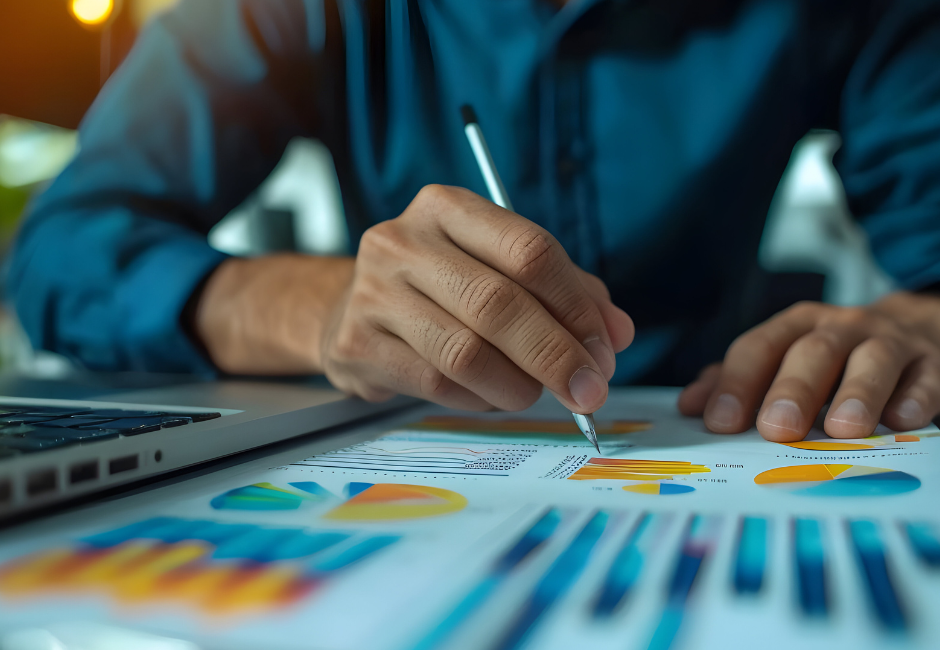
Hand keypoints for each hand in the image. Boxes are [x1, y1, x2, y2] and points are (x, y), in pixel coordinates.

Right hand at [319, 185, 633, 410]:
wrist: (348, 309)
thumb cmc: (440, 288)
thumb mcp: (498, 269)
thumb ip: (563, 292)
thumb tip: (615, 335)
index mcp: (446, 208)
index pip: (529, 250)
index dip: (577, 304)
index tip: (607, 347)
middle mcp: (403, 241)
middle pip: (499, 303)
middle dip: (557, 354)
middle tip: (590, 389)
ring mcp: (373, 292)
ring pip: (467, 351)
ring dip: (519, 384)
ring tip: (535, 393)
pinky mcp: (357, 343)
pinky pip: (437, 383)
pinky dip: (479, 399)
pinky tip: (491, 396)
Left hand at [678, 293, 939, 440]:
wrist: (917, 330)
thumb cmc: (835, 357)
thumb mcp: (785, 358)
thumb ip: (737, 380)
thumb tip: (689, 407)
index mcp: (795, 327)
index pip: (759, 348)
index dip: (737, 383)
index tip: (719, 422)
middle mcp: (840, 329)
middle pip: (813, 352)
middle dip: (793, 389)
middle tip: (777, 428)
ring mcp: (890, 343)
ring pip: (873, 360)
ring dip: (857, 393)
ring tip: (842, 429)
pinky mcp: (934, 363)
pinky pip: (927, 377)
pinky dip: (916, 397)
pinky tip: (903, 420)